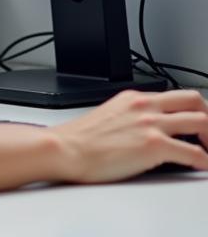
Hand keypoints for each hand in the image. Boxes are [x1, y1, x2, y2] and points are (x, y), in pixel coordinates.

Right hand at [52, 89, 207, 181]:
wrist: (68, 148)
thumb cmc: (82, 138)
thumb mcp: (110, 115)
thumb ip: (133, 116)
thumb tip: (149, 129)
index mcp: (134, 97)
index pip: (175, 95)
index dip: (194, 109)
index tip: (198, 124)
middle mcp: (145, 106)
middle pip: (194, 100)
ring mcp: (150, 124)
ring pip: (201, 122)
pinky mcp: (154, 146)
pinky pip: (194, 153)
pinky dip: (205, 161)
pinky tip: (203, 167)